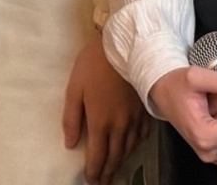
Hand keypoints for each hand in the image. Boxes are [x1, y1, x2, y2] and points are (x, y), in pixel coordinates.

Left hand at [61, 32, 149, 183]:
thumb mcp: (74, 88)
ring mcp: (135, 119)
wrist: (125, 45)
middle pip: (115, 156)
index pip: (97, 156)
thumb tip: (71, 144)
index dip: (94, 172)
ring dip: (121, 161)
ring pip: (129, 148)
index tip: (92, 181)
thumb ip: (72, 118)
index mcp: (101, 122)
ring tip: (115, 169)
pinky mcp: (145, 110)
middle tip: (104, 182)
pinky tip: (132, 146)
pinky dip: (135, 145)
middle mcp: (120, 126)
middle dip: (108, 172)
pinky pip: (142, 135)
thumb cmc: (94, 65)